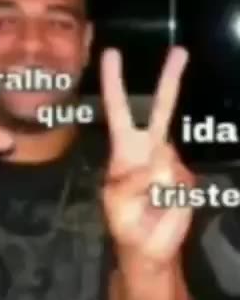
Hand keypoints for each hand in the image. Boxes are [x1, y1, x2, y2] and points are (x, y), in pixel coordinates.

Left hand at [101, 47, 194, 267]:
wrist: (148, 247)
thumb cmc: (124, 222)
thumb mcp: (116, 201)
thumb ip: (132, 180)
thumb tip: (157, 160)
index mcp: (123, 150)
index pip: (118, 111)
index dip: (114, 84)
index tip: (112, 54)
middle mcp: (149, 149)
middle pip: (160, 111)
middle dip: (169, 82)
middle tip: (179, 52)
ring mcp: (171, 162)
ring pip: (168, 157)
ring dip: (157, 183)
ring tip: (149, 205)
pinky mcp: (187, 179)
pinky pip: (180, 180)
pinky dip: (171, 196)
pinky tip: (164, 206)